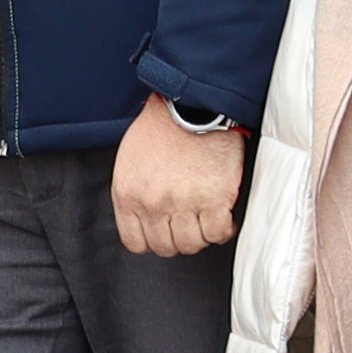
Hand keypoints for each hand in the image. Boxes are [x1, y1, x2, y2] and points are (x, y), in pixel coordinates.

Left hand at [113, 95, 245, 255]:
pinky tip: (223, 215)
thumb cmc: (163, 127)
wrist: (193, 105)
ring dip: (201, 234)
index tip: (164, 230)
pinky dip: (223, 228)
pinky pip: (218, 233)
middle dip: (179, 237)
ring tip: (206, 217)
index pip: (136, 242)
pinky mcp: (214, 199)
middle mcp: (153, 203)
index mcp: (127, 195)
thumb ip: (135, 193)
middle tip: (189, 221)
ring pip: (193, 244)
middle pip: (166, 247)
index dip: (153, 239)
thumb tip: (144, 218)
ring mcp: (183, 204)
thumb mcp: (130, 161)